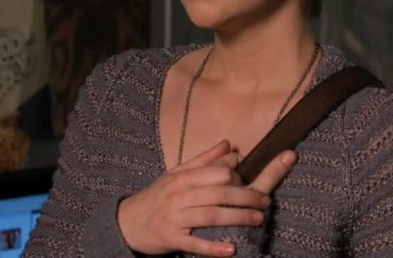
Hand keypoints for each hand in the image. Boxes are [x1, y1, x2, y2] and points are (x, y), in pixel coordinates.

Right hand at [116, 141, 295, 256]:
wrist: (127, 221)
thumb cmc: (158, 196)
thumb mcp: (177, 173)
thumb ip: (204, 159)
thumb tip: (228, 144)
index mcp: (183, 177)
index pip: (217, 173)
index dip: (237, 176)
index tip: (252, 182)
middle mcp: (180, 194)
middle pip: (219, 193)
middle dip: (246, 196)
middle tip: (265, 202)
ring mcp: (176, 217)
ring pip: (211, 215)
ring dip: (237, 217)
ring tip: (258, 219)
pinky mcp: (172, 238)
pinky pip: (195, 243)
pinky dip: (213, 247)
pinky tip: (230, 250)